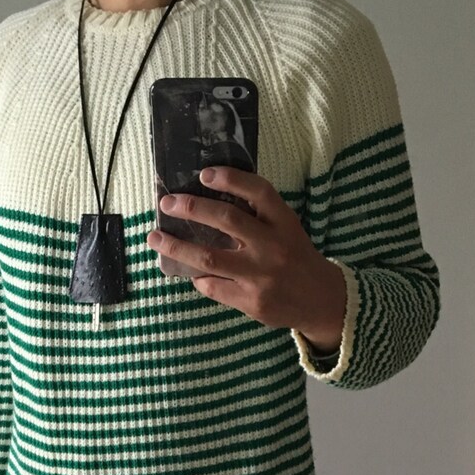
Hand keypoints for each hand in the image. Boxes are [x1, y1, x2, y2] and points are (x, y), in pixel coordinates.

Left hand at [146, 165, 346, 352]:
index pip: (258, 192)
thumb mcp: (286, 229)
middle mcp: (272, 246)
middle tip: (167, 203)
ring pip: (208, 257)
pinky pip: (212, 286)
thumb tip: (207, 202)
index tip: (204, 174)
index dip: (230, 179)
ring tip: (155, 238)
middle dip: (191, 208)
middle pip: (226, 220)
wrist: (320, 300)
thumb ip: (257, 217)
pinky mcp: (250, 301)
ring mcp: (260, 275)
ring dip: (176, 246)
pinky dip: (197, 277)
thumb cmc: (294, 258)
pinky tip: (190, 271)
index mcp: (283, 222)